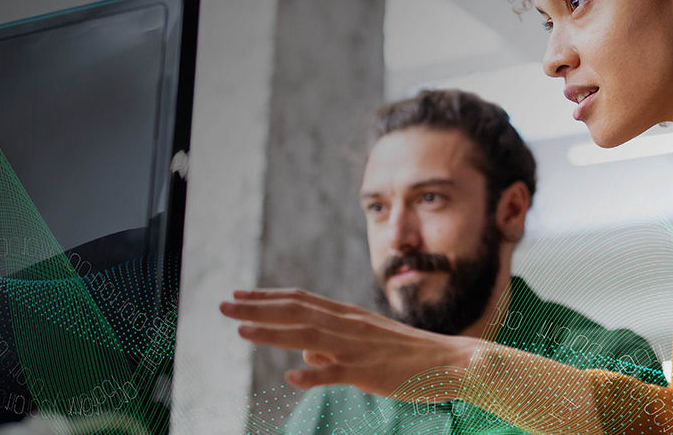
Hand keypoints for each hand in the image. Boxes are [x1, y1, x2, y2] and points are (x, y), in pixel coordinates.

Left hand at [220, 288, 479, 401]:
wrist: (449, 361)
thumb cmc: (406, 355)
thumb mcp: (365, 344)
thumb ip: (331, 347)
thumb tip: (302, 354)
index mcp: (346, 316)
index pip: (299, 300)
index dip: (266, 297)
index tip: (237, 294)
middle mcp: (348, 325)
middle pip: (295, 311)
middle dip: (257, 308)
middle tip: (223, 305)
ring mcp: (357, 347)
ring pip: (308, 336)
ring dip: (272, 333)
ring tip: (240, 331)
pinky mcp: (369, 372)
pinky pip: (338, 373)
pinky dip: (314, 374)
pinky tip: (292, 376)